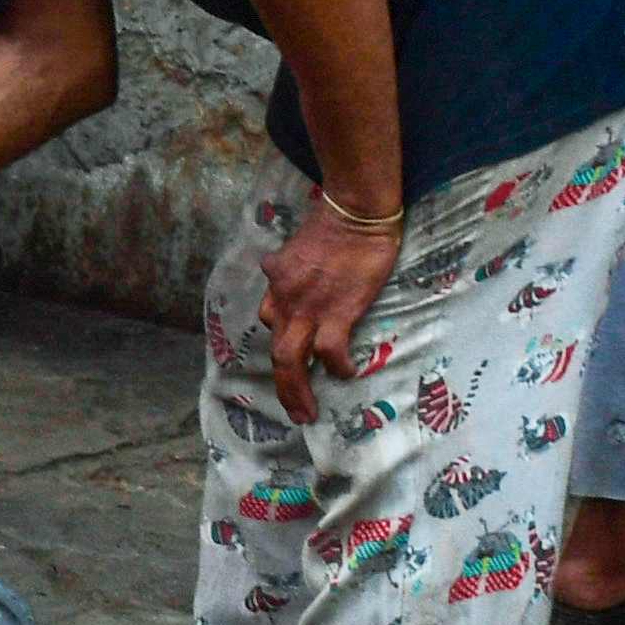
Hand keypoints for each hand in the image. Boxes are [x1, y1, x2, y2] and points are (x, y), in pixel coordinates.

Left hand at [258, 200, 402, 422]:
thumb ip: (288, 263)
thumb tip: (276, 265)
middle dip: (282, 386)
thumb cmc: (334, 222)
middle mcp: (284, 300)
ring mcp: (307, 308)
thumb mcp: (297, 245)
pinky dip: (336, 366)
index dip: (282, 338)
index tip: (293, 353)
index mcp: (277, 282)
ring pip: (290, 360)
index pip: (269, 319)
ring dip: (296, 391)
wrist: (354, 211)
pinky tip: (345, 374)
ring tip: (307, 413)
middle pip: (275, 351)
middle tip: (293, 410)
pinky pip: (329, 351)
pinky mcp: (336, 312)